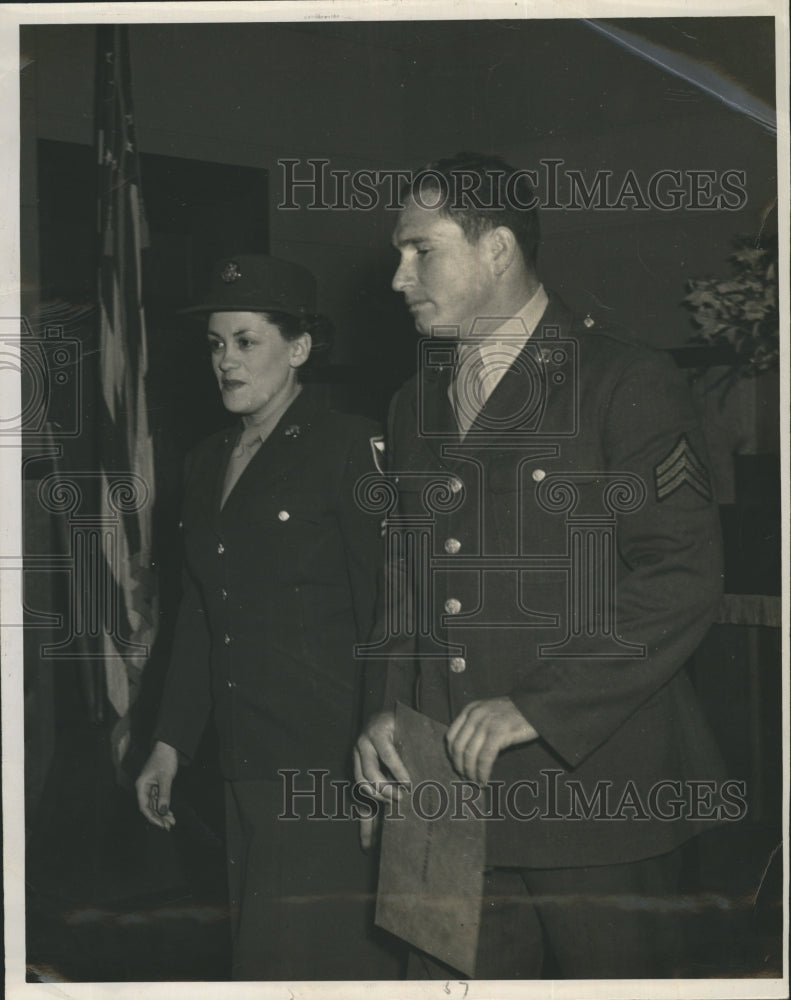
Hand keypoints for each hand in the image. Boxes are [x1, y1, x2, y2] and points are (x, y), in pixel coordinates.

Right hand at [135, 740, 178, 830]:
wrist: (168, 747)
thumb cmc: (165, 759)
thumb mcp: (166, 778)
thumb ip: (164, 795)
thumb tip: (162, 811)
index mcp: (141, 785)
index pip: (144, 806)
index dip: (152, 817)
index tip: (162, 824)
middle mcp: (143, 788)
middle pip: (149, 807)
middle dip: (158, 817)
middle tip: (169, 825)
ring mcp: (150, 787)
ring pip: (154, 805)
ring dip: (162, 814)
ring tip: (172, 821)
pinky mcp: (156, 786)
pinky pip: (158, 800)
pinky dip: (164, 806)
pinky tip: (170, 814)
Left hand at [353, 711, 411, 849]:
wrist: (403, 714)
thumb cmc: (398, 747)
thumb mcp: (389, 776)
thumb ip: (380, 806)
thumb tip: (368, 845)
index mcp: (358, 766)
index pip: (359, 799)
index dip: (364, 824)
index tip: (368, 847)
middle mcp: (358, 754)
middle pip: (363, 784)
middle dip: (381, 797)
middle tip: (399, 802)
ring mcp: (365, 741)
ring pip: (370, 772)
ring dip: (386, 786)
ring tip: (403, 792)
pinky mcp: (378, 731)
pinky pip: (386, 755)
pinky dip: (397, 770)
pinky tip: (406, 779)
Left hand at [446, 698, 537, 784]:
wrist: (536, 706)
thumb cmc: (513, 713)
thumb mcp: (488, 712)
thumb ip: (475, 725)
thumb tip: (464, 753)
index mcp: (469, 710)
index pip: (450, 737)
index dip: (452, 756)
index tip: (458, 768)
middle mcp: (474, 715)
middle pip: (458, 747)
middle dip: (460, 767)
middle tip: (466, 779)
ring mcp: (486, 723)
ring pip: (469, 754)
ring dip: (471, 772)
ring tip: (476, 783)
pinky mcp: (498, 733)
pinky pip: (485, 758)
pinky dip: (482, 772)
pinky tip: (485, 780)